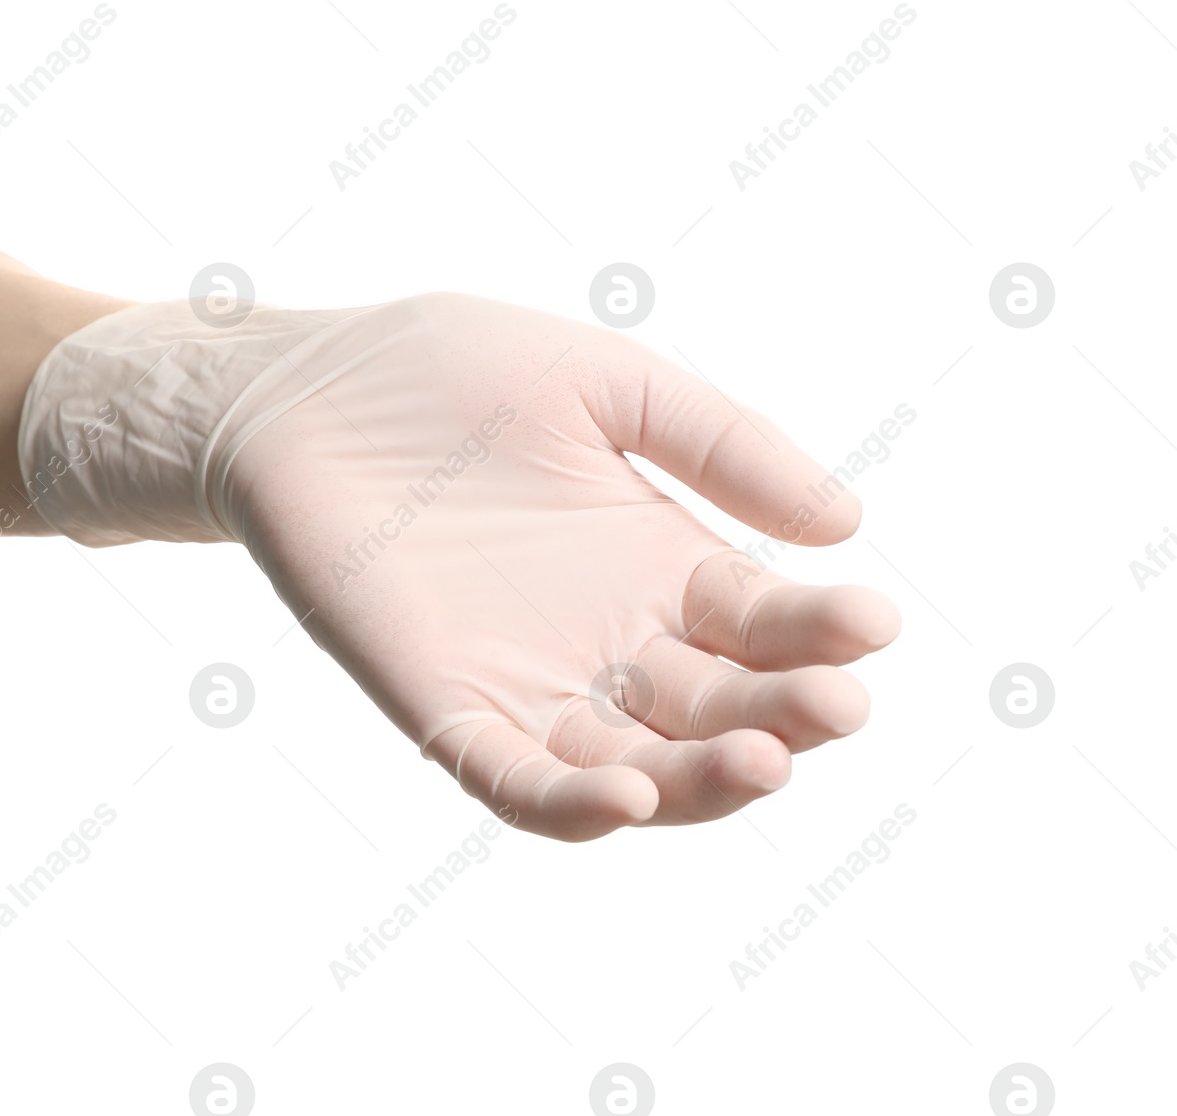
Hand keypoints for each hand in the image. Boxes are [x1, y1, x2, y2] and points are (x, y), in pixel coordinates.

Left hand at [22, 293, 900, 839]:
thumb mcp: (606, 384)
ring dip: (707, 781)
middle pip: (721, 708)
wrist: (304, 389)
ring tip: (765, 758)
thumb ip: (720, 444)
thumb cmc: (449, 373)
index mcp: (662, 564)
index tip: (871, 620)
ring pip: (640, 766)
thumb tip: (849, 525)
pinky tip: (629, 795)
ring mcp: (531, 682)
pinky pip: (517, 781)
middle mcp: (611, 641)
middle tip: (836, 703)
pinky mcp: (445, 707)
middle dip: (786, 715)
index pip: (765, 623)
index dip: (822, 630)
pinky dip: (573, 804)